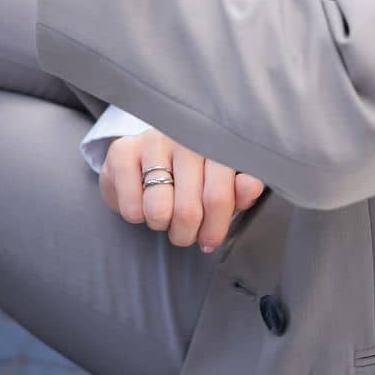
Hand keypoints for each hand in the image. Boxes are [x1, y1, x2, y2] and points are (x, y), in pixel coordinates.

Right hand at [99, 128, 265, 251]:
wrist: (146, 158)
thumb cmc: (194, 176)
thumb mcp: (222, 185)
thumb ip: (239, 191)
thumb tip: (252, 186)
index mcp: (215, 143)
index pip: (218, 196)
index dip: (214, 229)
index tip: (209, 239)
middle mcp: (184, 135)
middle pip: (188, 210)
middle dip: (186, 234)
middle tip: (185, 231)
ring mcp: (152, 141)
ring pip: (158, 210)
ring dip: (161, 225)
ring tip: (164, 213)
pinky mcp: (122, 151)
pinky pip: (131, 207)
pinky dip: (136, 216)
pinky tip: (142, 200)